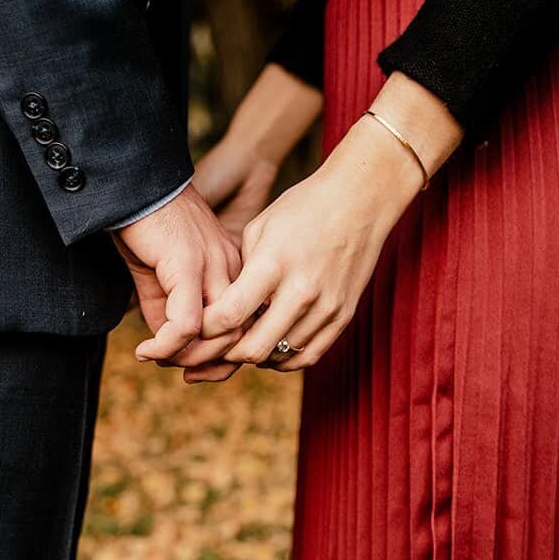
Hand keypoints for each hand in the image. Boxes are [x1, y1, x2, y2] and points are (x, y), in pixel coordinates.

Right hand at [113, 184, 242, 366]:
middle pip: (238, 338)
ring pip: (218, 335)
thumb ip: (168, 312)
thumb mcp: (160, 277)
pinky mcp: (188, 264)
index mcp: (233, 271)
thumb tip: (167, 351)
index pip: (244, 329)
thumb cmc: (145, 226)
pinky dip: (167, 345)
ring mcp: (213, 266)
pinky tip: (147, 349)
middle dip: (210, 366)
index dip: (222, 361)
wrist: (132, 184)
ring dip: (187, 358)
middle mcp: (231, 270)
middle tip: (181, 373)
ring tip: (159, 357)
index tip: (192, 374)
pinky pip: (187, 323)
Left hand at [193, 74, 463, 378]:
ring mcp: (326, 307)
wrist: (361, 199)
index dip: (207, 329)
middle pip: (254, 348)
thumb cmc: (303, 208)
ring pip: (280, 357)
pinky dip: (284, 360)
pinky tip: (271, 350)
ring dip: (256, 356)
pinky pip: (308, 357)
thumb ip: (239, 274)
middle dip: (227, 353)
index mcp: (273, 264)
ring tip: (243, 343)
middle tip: (216, 347)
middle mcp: (301, 291)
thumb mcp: (260, 229)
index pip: (230, 315)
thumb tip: (222, 312)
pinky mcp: (343, 316)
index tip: (197, 327)